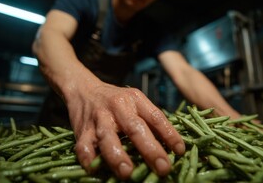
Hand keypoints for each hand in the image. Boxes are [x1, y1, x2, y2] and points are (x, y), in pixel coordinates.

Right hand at [67, 83, 184, 179]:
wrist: (84, 89)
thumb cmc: (116, 101)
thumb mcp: (135, 102)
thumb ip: (151, 120)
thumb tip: (173, 146)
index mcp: (135, 99)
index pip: (155, 116)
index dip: (169, 134)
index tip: (180, 151)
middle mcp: (118, 107)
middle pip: (135, 128)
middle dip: (150, 149)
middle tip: (163, 167)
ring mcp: (99, 119)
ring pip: (107, 137)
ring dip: (118, 156)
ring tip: (127, 173)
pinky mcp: (82, 130)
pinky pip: (84, 147)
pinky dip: (89, 159)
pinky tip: (95, 170)